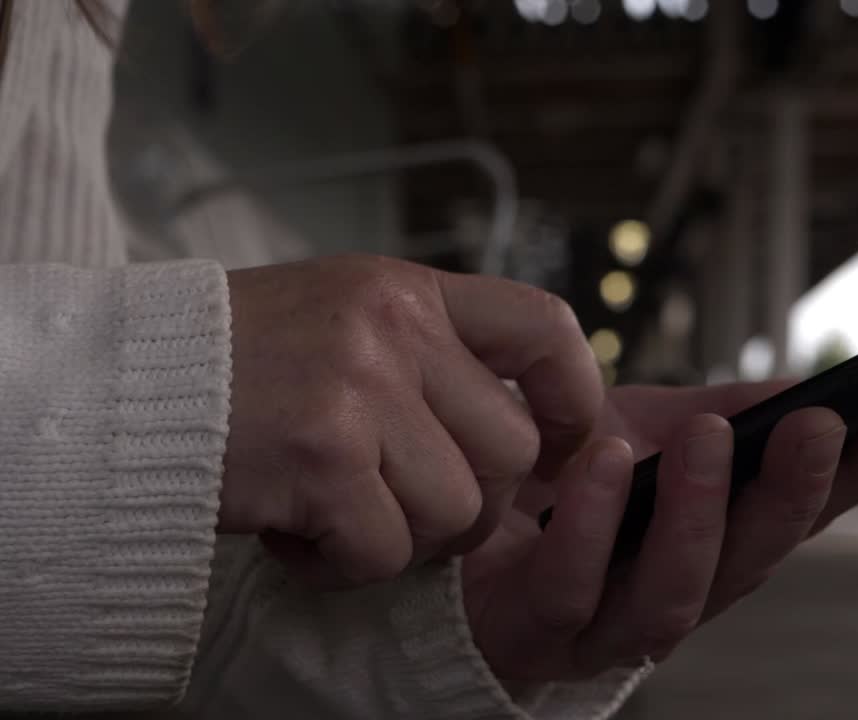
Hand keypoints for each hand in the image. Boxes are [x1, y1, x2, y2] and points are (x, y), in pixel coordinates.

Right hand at [219, 255, 601, 586]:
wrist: (116, 388)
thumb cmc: (234, 368)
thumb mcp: (342, 323)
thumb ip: (430, 361)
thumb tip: (525, 435)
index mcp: (407, 292)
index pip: (545, 328)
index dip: (575, 397)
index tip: (560, 447)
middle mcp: (394, 330)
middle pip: (510, 452)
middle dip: (471, 506)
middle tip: (399, 509)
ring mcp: (359, 389)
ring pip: (457, 512)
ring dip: (401, 540)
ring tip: (333, 516)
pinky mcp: (321, 456)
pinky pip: (385, 551)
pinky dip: (342, 568)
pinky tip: (294, 538)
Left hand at [462, 382, 857, 683]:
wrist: (454, 526)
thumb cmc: (561, 483)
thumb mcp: (647, 428)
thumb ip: (722, 412)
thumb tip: (802, 388)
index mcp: (711, 545)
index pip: (800, 516)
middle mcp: (674, 592)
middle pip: (752, 561)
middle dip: (791, 495)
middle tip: (819, 425)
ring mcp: (607, 624)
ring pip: (676, 591)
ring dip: (702, 514)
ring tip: (711, 440)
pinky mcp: (536, 628)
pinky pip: (572, 586)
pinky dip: (595, 524)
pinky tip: (605, 462)